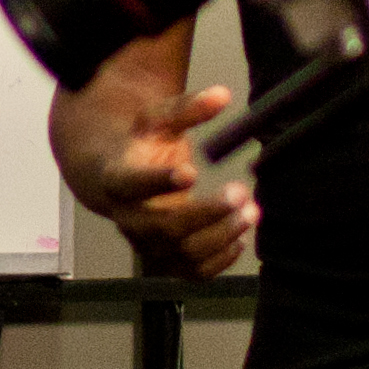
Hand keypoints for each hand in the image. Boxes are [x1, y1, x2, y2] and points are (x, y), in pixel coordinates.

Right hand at [83, 84, 254, 276]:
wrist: (117, 181)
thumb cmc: (141, 146)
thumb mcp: (157, 120)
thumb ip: (187, 109)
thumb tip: (222, 95)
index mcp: (118, 179)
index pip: (133, 185)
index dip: (159, 182)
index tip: (191, 172)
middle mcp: (128, 219)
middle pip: (164, 227)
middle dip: (206, 212)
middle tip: (240, 191)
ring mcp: (146, 245)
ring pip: (182, 253)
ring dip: (220, 235)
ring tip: (251, 211)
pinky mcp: (165, 261)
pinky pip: (193, 272)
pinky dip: (219, 260)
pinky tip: (240, 237)